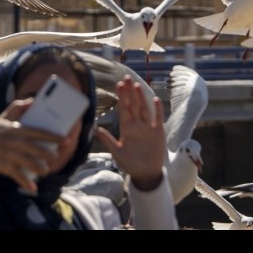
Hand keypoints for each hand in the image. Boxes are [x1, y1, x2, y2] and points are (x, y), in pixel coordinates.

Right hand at [0, 98, 68, 192]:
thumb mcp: (2, 117)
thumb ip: (17, 107)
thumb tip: (32, 100)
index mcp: (17, 129)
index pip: (39, 132)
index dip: (54, 136)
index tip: (65, 141)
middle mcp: (15, 141)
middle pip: (37, 149)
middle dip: (50, 155)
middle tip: (57, 158)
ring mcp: (10, 154)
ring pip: (30, 163)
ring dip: (41, 169)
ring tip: (46, 171)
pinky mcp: (4, 166)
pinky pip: (18, 176)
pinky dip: (26, 183)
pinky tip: (33, 188)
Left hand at [96, 75, 165, 191]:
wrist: (145, 174)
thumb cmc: (130, 163)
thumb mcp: (117, 151)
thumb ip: (107, 139)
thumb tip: (95, 128)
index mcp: (126, 128)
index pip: (123, 108)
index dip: (121, 97)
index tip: (118, 84)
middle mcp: (137, 125)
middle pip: (133, 105)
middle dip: (129, 92)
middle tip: (126, 78)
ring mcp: (147, 128)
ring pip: (143, 109)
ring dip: (141, 97)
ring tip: (136, 86)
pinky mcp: (158, 133)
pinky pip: (157, 119)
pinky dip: (157, 110)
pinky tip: (155, 99)